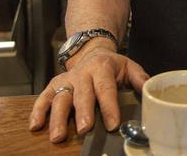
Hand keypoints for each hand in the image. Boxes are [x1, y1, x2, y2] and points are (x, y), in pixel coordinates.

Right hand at [29, 46, 148, 142]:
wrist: (92, 52)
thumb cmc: (112, 65)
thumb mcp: (129, 66)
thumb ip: (140, 78)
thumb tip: (150, 90)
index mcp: (103, 68)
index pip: (106, 89)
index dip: (109, 107)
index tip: (112, 124)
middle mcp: (83, 73)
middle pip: (82, 95)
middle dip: (83, 113)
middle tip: (84, 129)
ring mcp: (67, 79)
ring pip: (60, 98)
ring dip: (57, 117)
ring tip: (58, 135)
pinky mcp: (55, 85)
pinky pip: (44, 97)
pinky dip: (38, 110)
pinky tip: (35, 125)